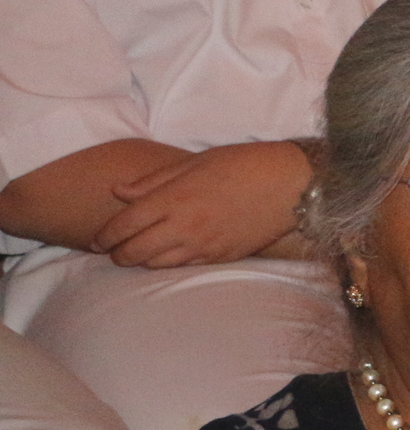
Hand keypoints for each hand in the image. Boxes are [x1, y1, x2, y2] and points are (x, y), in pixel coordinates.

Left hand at [91, 141, 311, 266]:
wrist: (292, 185)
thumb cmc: (243, 164)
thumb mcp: (195, 163)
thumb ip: (154, 181)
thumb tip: (120, 192)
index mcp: (174, 199)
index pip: (124, 226)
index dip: (105, 236)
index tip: (97, 240)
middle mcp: (185, 227)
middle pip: (135, 252)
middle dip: (118, 254)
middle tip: (113, 251)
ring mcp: (204, 245)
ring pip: (158, 264)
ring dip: (142, 261)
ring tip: (138, 254)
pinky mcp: (222, 256)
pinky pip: (185, 266)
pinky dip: (170, 262)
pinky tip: (169, 254)